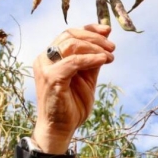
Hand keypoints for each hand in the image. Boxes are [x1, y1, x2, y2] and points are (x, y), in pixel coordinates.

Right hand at [32, 23, 114, 153]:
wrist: (61, 128)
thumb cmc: (73, 104)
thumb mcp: (87, 77)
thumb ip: (93, 59)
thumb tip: (106, 39)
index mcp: (52, 57)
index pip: (69, 34)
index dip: (89, 29)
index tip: (108, 31)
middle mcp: (45, 59)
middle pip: (69, 35)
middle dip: (94, 38)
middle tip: (112, 47)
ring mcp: (46, 67)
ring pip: (70, 45)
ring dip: (94, 47)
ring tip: (110, 55)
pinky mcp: (51, 78)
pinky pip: (72, 61)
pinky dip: (89, 59)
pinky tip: (103, 60)